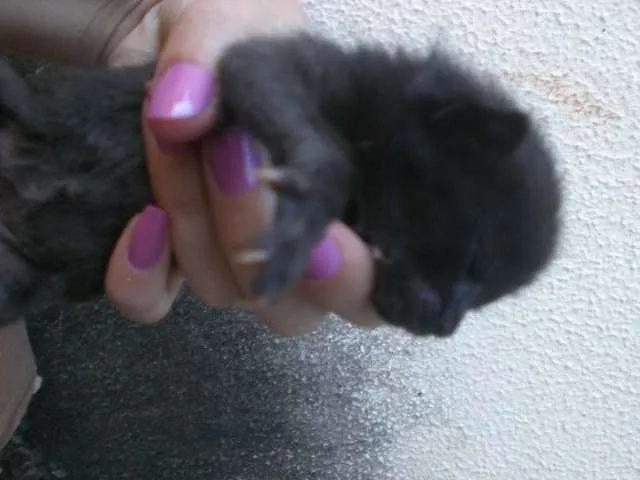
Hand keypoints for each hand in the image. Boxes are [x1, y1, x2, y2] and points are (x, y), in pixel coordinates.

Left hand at [103, 0, 381, 333]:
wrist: (162, 40)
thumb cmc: (226, 33)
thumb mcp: (233, 19)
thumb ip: (215, 56)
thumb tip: (178, 120)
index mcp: (345, 193)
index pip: (376, 277)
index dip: (353, 279)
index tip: (328, 244)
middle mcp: (295, 240)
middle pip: (303, 306)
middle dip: (264, 241)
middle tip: (231, 155)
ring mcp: (230, 254)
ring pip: (228, 294)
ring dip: (196, 225)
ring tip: (180, 142)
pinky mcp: (168, 258)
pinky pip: (152, 302)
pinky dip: (142, 275)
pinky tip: (142, 224)